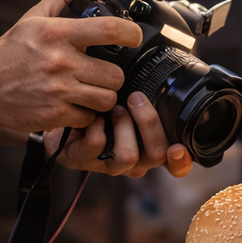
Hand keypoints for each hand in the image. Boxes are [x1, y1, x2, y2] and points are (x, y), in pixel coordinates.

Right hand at [0, 0, 140, 134]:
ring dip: (102, 98)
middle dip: (112, 76)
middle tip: (101, 75)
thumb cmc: (9, 53)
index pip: (109, 30)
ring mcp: (58, 90)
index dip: (131, 34)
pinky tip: (74, 106)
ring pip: (107, 99)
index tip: (134, 38)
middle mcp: (59, 61)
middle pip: (116, 74)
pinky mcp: (54, 114)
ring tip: (89, 92)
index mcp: (57, 33)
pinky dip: (85, 115)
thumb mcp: (32, 19)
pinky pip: (89, 118)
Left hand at [45, 91, 193, 177]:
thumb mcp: (127, 104)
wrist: (59, 119)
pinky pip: (97, 145)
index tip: (179, 146)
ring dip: (123, 126)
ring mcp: (109, 165)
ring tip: (113, 107)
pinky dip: (95, 124)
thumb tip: (162, 78)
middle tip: (136, 98)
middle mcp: (135, 161)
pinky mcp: (84, 161)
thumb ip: (146, 101)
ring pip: (129, 156)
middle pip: (157, 155)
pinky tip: (91, 116)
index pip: (176, 165)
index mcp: (149, 148)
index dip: (182, 160)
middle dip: (149, 123)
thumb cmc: (100, 110)